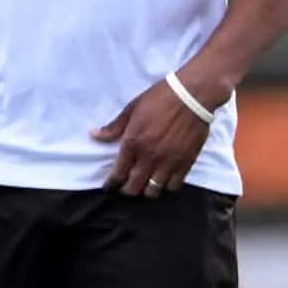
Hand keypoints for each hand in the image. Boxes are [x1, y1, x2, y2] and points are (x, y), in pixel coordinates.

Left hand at [92, 74, 220, 197]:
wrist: (192, 95)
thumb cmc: (160, 98)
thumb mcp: (132, 108)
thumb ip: (114, 127)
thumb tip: (94, 136)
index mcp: (133, 142)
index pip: (118, 174)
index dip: (111, 184)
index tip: (109, 186)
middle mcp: (149, 156)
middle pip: (134, 187)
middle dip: (127, 189)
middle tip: (127, 185)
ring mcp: (168, 162)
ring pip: (153, 191)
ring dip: (147, 190)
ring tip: (146, 184)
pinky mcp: (185, 163)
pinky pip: (173, 186)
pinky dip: (166, 186)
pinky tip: (164, 180)